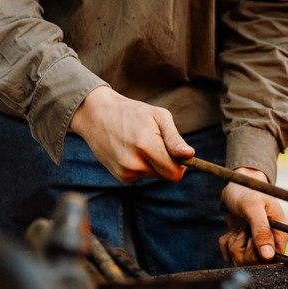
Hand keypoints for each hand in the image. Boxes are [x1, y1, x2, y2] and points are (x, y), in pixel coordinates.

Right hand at [69, 84, 194, 182]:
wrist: (97, 115)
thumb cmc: (132, 112)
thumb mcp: (158, 116)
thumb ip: (175, 139)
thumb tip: (190, 156)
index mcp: (146, 146)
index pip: (174, 173)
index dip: (181, 165)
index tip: (178, 153)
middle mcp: (134, 163)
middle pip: (165, 175)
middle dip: (167, 162)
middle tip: (156, 142)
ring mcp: (125, 171)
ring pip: (153, 176)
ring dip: (153, 164)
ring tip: (140, 143)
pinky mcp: (119, 176)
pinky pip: (142, 176)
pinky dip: (141, 166)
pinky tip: (131, 150)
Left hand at [218, 170, 287, 264]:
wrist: (235, 184)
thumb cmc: (248, 190)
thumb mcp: (254, 207)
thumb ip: (262, 230)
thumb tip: (269, 256)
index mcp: (280, 234)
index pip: (274, 260)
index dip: (259, 255)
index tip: (251, 240)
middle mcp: (269, 242)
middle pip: (254, 264)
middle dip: (242, 248)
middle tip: (243, 229)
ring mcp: (255, 245)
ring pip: (240, 261)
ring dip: (233, 244)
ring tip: (239, 227)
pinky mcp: (242, 245)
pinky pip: (229, 255)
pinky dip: (226, 243)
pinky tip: (232, 230)